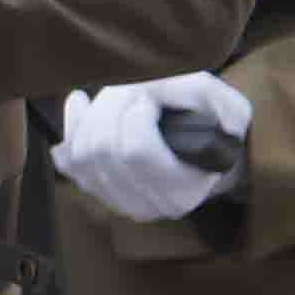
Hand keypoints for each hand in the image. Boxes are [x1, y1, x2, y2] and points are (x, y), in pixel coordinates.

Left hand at [55, 72, 251, 223]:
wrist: (197, 146)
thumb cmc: (210, 125)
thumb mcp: (228, 108)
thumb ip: (222, 107)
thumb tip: (196, 113)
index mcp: (182, 191)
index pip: (137, 151)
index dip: (137, 113)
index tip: (151, 96)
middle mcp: (147, 205)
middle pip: (103, 149)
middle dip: (112, 108)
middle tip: (133, 89)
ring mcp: (115, 200)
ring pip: (81, 153)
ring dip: (93, 114)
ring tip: (116, 95)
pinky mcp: (93, 188)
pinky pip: (65, 160)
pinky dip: (71, 127)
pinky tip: (82, 104)